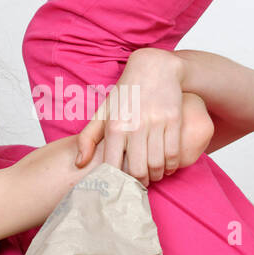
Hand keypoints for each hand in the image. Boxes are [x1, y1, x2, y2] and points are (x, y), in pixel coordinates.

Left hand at [74, 49, 213, 186]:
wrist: (154, 68)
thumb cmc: (126, 94)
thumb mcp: (103, 112)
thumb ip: (87, 138)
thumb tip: (79, 164)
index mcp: (114, 126)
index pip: (113, 166)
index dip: (115, 182)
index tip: (118, 187)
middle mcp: (135, 125)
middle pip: (137, 170)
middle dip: (137, 183)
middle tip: (137, 185)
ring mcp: (156, 123)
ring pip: (157, 165)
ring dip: (155, 176)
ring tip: (151, 177)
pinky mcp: (174, 120)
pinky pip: (174, 154)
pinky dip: (171, 166)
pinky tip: (166, 167)